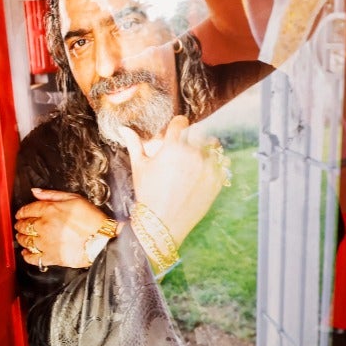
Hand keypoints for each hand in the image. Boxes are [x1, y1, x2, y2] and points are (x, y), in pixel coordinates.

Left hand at [13, 189, 107, 269]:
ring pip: (25, 241)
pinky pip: (32, 258)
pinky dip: (26, 256)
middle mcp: (44, 226)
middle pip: (24, 225)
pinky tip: (26, 253)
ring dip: (21, 238)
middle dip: (20, 225)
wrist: (102, 239)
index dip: (21, 212)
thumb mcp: (74, 199)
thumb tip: (35, 192)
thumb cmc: (91, 219)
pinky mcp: (50, 257)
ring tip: (22, 237)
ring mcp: (45, 243)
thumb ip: (52, 194)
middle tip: (20, 226)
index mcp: (49, 210)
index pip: (27, 210)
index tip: (20, 214)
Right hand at [118, 116, 224, 244]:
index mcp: (173, 147)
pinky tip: (204, 170)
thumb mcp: (139, 167)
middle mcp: (193, 154)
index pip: (181, 122)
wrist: (163, 222)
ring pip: (213, 146)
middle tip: (185, 147)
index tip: (176, 130)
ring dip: (206, 148)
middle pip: (199, 132)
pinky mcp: (218, 179)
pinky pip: (223, 163)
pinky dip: (215, 163)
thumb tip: (123, 128)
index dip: (177, 125)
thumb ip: (134, 144)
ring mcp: (208, 166)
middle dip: (192, 137)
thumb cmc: (148, 194)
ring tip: (196, 158)